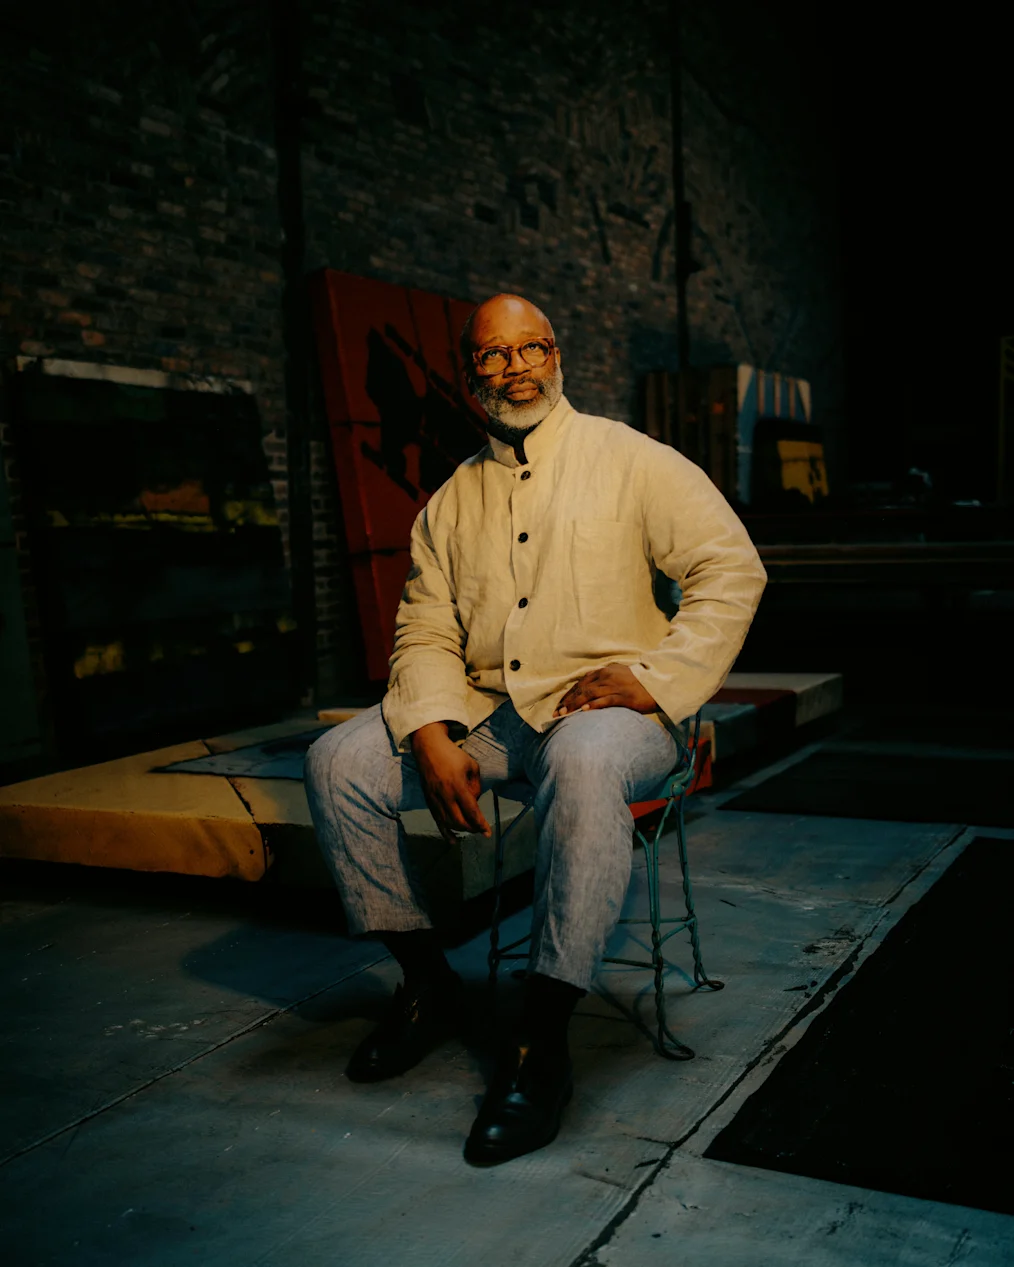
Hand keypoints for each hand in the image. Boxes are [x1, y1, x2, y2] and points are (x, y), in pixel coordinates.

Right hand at [411, 727, 491, 844]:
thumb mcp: (472, 766)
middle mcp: (445, 795)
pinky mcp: (429, 800)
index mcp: (457, 786)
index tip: (487, 832)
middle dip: (472, 828)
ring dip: (461, 830)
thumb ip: (476, 785)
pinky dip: (445, 832)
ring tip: (470, 829)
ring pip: (448, 823)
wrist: (428, 748)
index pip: (471, 811)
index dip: (481, 824)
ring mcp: (435, 799)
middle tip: (480, 829)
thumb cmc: (453, 755)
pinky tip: (452, 841)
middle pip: (460, 821)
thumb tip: (475, 801)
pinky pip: (437, 820)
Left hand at [552, 663, 657, 716]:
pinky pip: (605, 701)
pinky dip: (593, 705)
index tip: (559, 705)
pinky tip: (584, 711)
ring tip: (565, 714)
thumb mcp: (619, 674)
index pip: (582, 682)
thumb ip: (605, 678)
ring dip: (575, 704)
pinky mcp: (624, 697)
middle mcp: (608, 676)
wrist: (658, 685)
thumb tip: (588, 687)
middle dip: (568, 701)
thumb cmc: (638, 682)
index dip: (569, 694)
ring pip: (590, 694)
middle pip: (582, 689)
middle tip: (557, 713)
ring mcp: (616, 686)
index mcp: (605, 670)